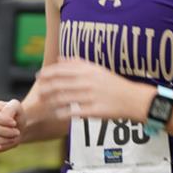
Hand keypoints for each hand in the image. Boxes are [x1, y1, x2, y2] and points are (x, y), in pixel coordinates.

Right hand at [0, 99, 24, 155]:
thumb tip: (4, 116)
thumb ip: (11, 107)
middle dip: (5, 132)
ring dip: (2, 141)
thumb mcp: (17, 106)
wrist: (18, 129)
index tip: (14, 123)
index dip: (3, 120)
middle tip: (16, 132)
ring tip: (12, 139)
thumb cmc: (16, 117)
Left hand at [29, 59, 149, 124]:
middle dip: (45, 88)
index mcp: (88, 70)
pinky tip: (56, 113)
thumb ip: (77, 64)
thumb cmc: (113, 84)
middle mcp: (88, 82)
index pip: (61, 69)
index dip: (47, 73)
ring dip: (51, 101)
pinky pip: (73, 112)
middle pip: (60, 84)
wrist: (133, 99)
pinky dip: (62, 113)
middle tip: (38, 91)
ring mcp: (91, 96)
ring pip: (64, 98)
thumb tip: (60, 59)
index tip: (38, 76)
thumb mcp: (97, 70)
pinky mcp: (95, 111)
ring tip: (44, 103)